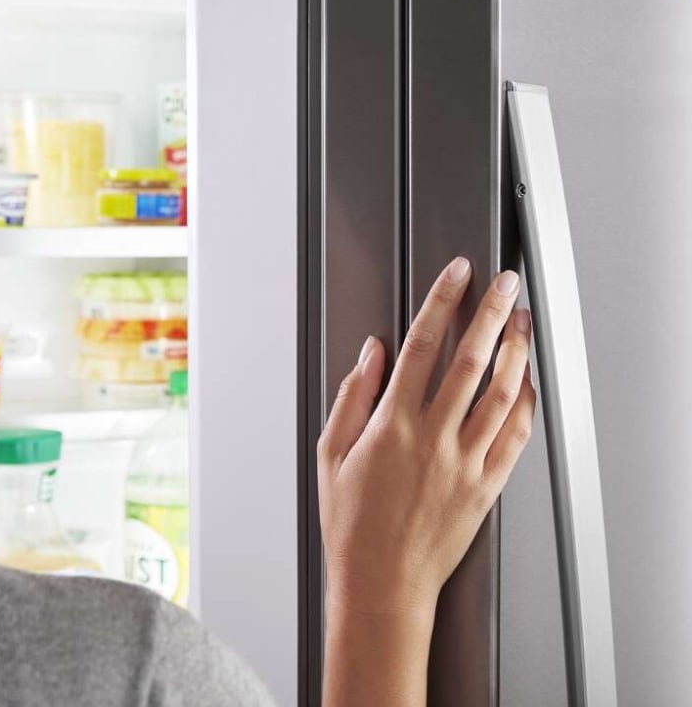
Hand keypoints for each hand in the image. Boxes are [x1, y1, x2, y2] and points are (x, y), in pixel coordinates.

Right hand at [318, 257, 535, 623]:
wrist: (382, 585)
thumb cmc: (353, 523)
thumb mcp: (332, 453)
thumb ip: (353, 396)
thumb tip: (372, 353)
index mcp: (393, 425)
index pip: (423, 346)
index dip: (442, 302)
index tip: (456, 275)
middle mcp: (434, 438)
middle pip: (472, 359)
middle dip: (492, 313)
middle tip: (506, 283)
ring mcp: (466, 463)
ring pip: (503, 393)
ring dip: (517, 350)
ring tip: (523, 321)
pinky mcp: (486, 486)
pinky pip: (516, 436)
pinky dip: (527, 403)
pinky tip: (527, 382)